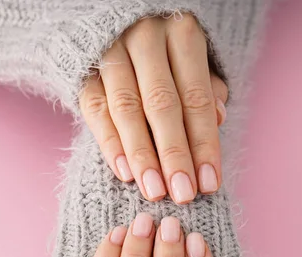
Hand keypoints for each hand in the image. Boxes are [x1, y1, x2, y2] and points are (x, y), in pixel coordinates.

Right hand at [79, 14, 228, 204]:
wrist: (112, 18)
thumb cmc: (165, 47)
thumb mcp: (193, 56)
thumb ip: (205, 86)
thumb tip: (218, 118)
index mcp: (181, 33)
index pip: (197, 98)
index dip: (204, 143)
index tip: (210, 182)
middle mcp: (145, 38)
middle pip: (162, 105)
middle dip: (174, 154)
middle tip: (183, 194)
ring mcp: (110, 51)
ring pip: (126, 109)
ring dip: (142, 156)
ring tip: (154, 191)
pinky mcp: (83, 68)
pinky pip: (95, 109)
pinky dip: (110, 142)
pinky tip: (125, 172)